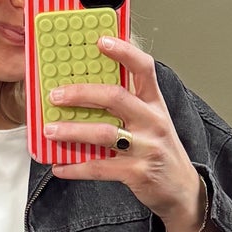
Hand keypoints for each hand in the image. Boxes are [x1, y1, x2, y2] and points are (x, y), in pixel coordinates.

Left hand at [45, 37, 207, 231]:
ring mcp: (146, 147)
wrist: (182, 190)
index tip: (100, 41)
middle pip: (115, 97)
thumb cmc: (160, 151)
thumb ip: (127, 106)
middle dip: (81, 94)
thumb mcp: (152, 121)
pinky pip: (100, 168)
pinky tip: (59, 166)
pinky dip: (75, 167)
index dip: (123, 52)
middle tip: (55, 95)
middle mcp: (152, 121)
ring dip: (72, 131)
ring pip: (104, 134)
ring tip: (49, 130)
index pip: (143, 68)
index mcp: (155, 104)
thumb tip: (84, 93)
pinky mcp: (137, 173)